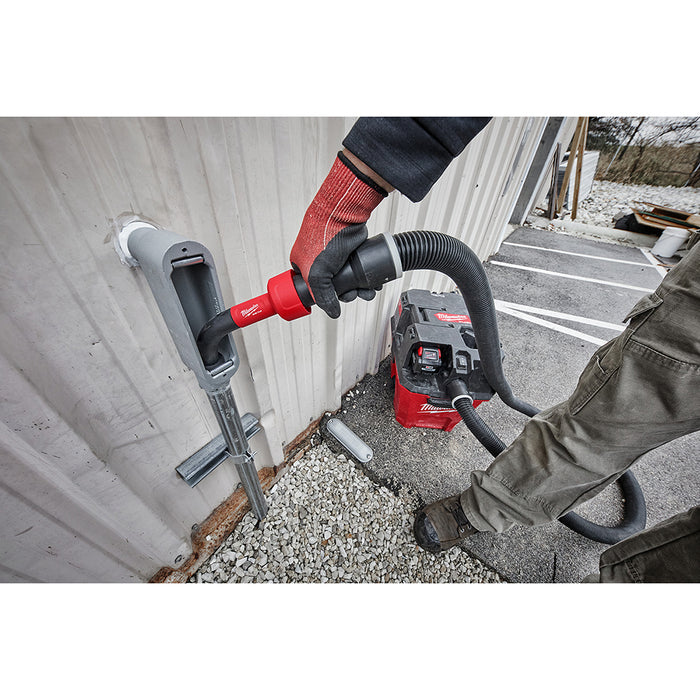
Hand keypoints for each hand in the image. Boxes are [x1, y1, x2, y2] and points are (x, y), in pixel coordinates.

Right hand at [290, 151, 388, 317]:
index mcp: (303, 264)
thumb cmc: (323, 235)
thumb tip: (332, 312)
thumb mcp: (317, 274)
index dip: (324, 298)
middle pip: (334, 287)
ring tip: (367, 291)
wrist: (344, 214)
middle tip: (353, 295)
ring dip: (359, 289)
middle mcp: (319, 260)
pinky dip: (366, 278)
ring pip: (349, 280)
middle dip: (346, 294)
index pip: (312, 289)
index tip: (333, 303)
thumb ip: (322, 296)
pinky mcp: (352, 251)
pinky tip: (372, 283)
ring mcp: (337, 256)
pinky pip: (359, 270)